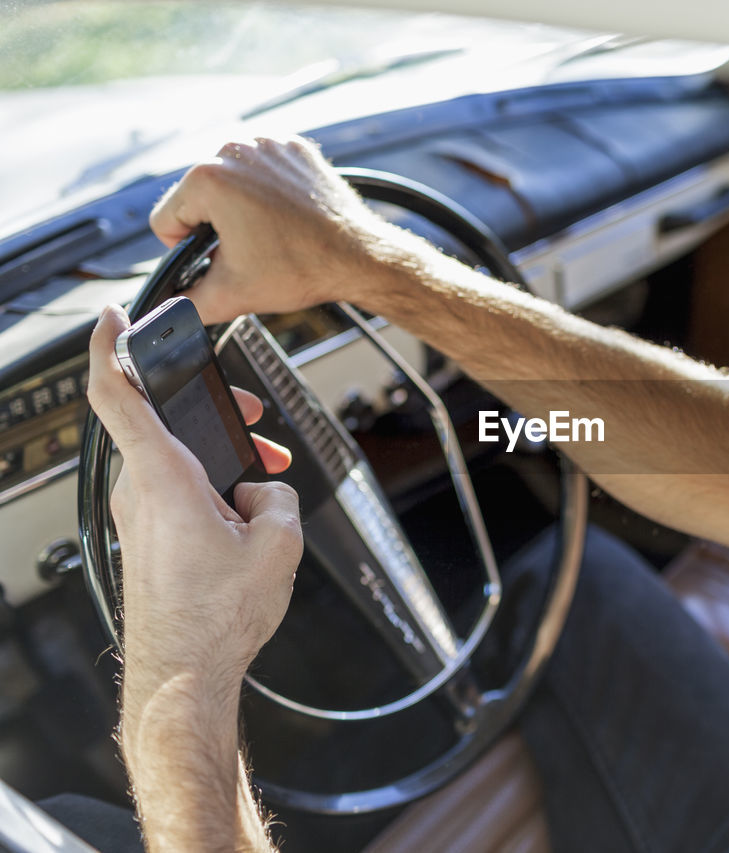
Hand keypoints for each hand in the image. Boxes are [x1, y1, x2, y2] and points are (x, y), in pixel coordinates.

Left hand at [87, 304, 303, 686]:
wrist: (184, 674)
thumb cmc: (216, 616)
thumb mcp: (277, 543)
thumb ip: (275, 496)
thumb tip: (261, 492)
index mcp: (162, 478)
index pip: (118, 395)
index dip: (111, 348)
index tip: (112, 318)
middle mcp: (139, 492)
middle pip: (166, 426)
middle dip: (214, 414)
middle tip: (253, 417)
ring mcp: (138, 518)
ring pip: (176, 464)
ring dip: (218, 460)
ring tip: (264, 485)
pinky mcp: (146, 540)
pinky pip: (177, 496)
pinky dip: (209, 490)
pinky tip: (244, 519)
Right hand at [150, 136, 403, 323]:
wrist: (360, 258)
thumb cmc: (304, 268)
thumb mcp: (232, 294)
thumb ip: (187, 304)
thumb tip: (168, 308)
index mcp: (209, 178)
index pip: (166, 218)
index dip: (184, 248)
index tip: (215, 258)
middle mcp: (234, 150)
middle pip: (197, 197)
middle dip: (215, 226)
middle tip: (249, 250)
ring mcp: (267, 145)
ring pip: (229, 182)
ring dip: (239, 207)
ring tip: (268, 234)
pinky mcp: (293, 148)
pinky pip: (262, 171)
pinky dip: (267, 192)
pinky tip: (285, 216)